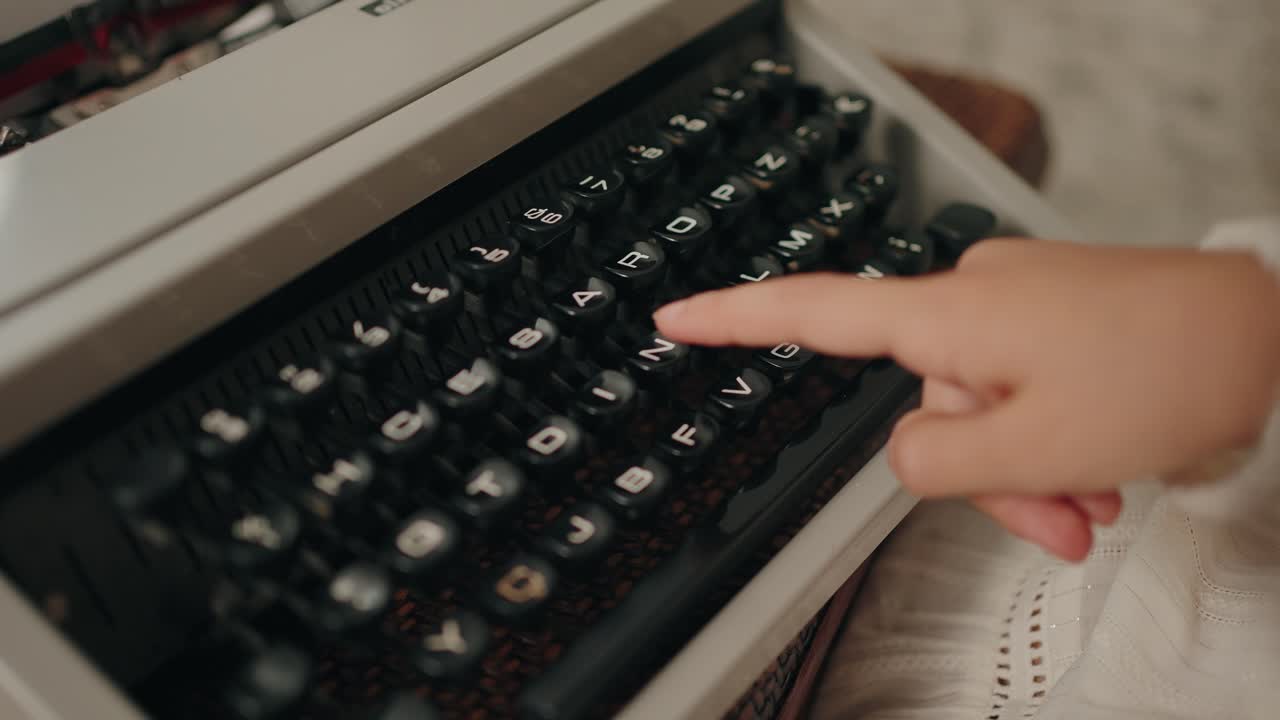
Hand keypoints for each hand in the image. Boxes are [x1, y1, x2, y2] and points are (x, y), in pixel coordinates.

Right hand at [653, 238, 1279, 559]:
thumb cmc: (1164, 373)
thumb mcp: (1031, 448)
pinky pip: (1023, 388)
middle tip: (1057, 519)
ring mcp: (1016, 303)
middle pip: (927, 406)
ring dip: (1031, 469)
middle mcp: (971, 299)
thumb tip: (902, 453)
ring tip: (1094, 503)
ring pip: (983, 409)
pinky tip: (1102, 470)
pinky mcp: (1054, 313)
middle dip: (987, 475)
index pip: (810, 312)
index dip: (732, 320)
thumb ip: (932, 463)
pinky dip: (1051, 439)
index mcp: (946, 318)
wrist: (1269, 335)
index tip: (674, 316)